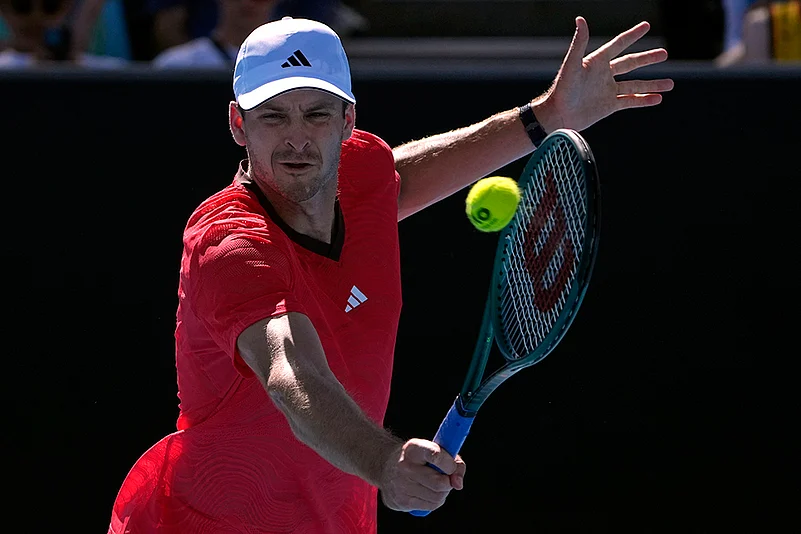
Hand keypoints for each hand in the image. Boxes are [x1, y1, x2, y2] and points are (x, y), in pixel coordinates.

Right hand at [378, 438, 465, 511]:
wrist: (385, 466)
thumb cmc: (417, 458)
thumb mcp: (433, 450)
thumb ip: (453, 462)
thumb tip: (458, 484)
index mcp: (414, 449)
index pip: (436, 455)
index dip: (449, 464)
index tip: (452, 467)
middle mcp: (405, 467)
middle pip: (439, 483)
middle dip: (448, 482)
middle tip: (445, 478)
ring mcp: (401, 485)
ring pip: (437, 497)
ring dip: (443, 493)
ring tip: (435, 485)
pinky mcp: (401, 501)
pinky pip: (430, 506)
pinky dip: (435, 501)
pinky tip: (428, 492)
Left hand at [537, 17, 674, 132]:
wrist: (557, 115)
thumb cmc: (562, 89)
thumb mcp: (572, 64)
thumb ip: (579, 42)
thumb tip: (580, 19)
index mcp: (597, 62)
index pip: (618, 44)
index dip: (632, 35)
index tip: (646, 26)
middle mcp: (604, 75)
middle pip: (630, 63)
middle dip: (647, 58)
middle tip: (664, 54)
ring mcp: (608, 90)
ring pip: (635, 85)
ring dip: (653, 84)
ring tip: (670, 84)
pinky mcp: (609, 105)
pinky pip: (630, 101)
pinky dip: (644, 100)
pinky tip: (657, 99)